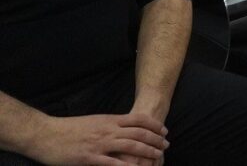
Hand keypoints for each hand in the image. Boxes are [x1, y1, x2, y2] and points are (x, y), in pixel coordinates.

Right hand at [29, 113, 168, 165]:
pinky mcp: (90, 158)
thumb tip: (122, 128)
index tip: (164, 130)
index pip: (138, 119)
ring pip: (131, 146)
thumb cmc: (68, 129)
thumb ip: (108, 124)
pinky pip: (113, 163)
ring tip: (158, 155)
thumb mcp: (93, 121)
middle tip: (166, 145)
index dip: (154, 125)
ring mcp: (100, 144)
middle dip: (155, 139)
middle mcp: (108, 130)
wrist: (46, 134)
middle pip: (139, 133)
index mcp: (109, 120)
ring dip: (147, 151)